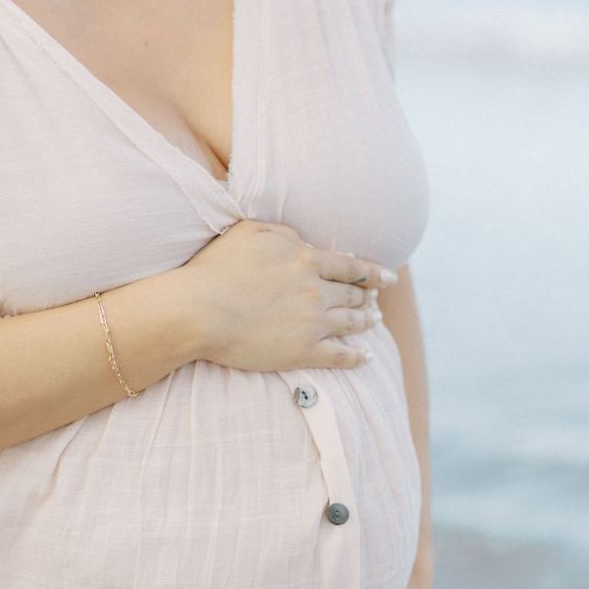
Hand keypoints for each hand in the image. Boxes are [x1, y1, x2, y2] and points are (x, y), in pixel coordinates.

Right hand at [178, 220, 397, 373]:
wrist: (198, 310)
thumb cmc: (215, 268)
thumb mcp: (249, 232)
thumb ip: (282, 232)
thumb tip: (303, 240)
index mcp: (305, 259)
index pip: (351, 266)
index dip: (374, 272)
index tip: (390, 277)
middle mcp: (316, 290)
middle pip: (354, 294)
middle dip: (369, 297)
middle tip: (378, 301)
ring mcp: (312, 322)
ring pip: (351, 323)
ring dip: (366, 322)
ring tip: (375, 322)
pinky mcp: (303, 352)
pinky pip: (340, 356)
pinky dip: (357, 356)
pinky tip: (367, 357)